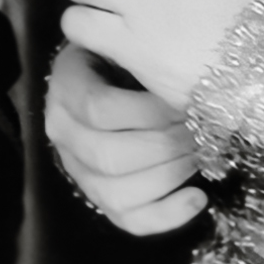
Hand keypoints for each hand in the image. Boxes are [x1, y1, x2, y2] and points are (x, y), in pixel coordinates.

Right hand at [44, 40, 205, 233]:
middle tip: (201, 129)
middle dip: (166, 146)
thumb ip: (139, 52)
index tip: (184, 103)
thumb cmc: (124, 58)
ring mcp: (78, 170)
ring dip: (170, 176)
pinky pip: (128, 219)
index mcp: (67, 89)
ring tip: (200, 155)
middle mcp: (63, 134)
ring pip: (117, 193)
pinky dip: (167, 215)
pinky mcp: (99, 198)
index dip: (148, 112)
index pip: (98, 109)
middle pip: (109, 156)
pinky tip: (198, 196)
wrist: (105, 76)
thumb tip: (182, 75)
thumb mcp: (124, 44)